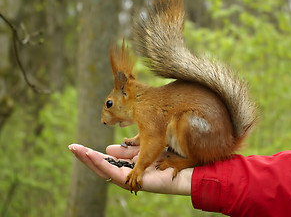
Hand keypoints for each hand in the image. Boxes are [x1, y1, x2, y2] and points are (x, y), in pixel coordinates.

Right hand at [68, 144, 191, 194]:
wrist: (184, 170)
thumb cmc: (167, 159)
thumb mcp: (145, 148)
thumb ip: (132, 147)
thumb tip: (119, 143)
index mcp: (128, 166)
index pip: (106, 160)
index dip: (92, 153)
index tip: (79, 145)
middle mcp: (126, 173)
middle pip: (101, 164)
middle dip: (85, 156)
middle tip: (72, 147)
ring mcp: (127, 179)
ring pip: (103, 169)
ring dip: (88, 159)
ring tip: (76, 150)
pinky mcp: (130, 182)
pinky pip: (112, 172)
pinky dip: (100, 163)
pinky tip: (90, 155)